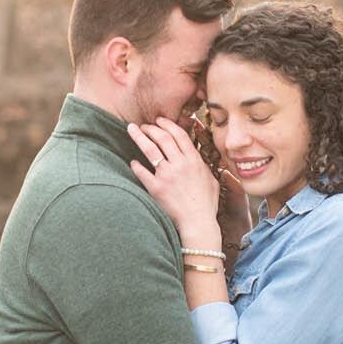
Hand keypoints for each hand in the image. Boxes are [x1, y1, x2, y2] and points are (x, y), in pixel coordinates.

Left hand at [127, 116, 221, 242]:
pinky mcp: (156, 188)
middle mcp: (180, 164)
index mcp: (194, 160)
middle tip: (144, 126)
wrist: (198, 223)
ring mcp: (167, 175)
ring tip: (132, 130)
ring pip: (150, 149)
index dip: (167, 124)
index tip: (159, 120)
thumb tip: (198, 158)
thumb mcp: (211, 180)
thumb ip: (203, 166)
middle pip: (163, 138)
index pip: (179, 135)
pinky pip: (142, 172)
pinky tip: (132, 162)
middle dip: (151, 128)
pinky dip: (136, 165)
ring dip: (139, 137)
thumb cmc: (206, 204)